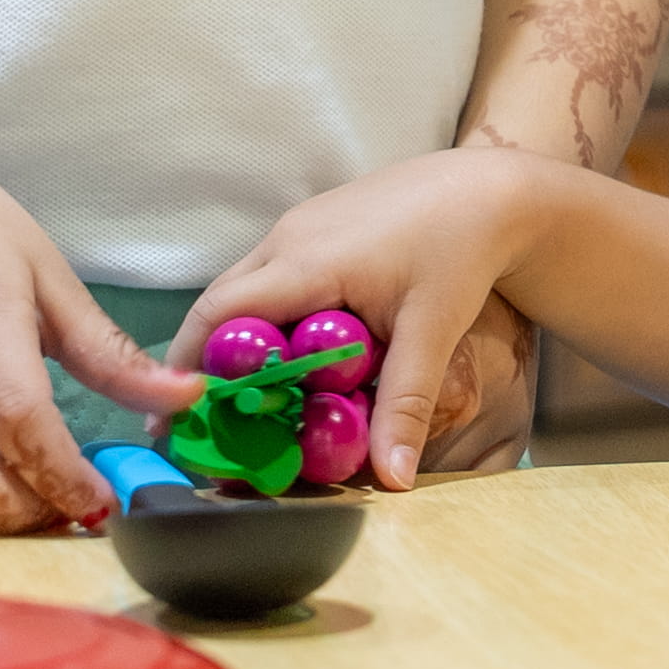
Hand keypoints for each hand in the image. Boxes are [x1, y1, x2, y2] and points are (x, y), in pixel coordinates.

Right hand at [183, 150, 554, 489]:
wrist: (490, 189)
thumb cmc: (461, 249)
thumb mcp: (432, 330)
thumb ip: (406, 404)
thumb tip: (392, 480)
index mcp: (307, 260)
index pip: (221, 315)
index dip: (192, 369)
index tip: (178, 425)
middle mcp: (288, 237)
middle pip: (220, 306)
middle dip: (204, 365)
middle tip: (201, 428)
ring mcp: (298, 226)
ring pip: (242, 290)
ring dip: (235, 343)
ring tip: (236, 406)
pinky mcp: (313, 227)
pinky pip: (268, 277)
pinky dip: (263, 320)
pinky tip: (281, 359)